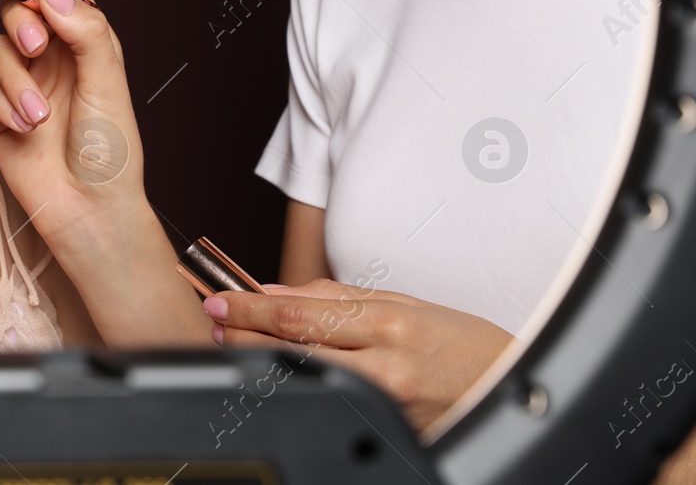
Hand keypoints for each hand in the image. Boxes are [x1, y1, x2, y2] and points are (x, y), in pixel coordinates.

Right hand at [0, 0, 142, 258]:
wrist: (87, 210)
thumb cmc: (110, 153)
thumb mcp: (107, 83)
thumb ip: (85, 30)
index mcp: (84, 41)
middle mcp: (53, 56)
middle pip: (17, 7)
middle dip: (20, 23)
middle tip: (35, 49)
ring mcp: (23, 81)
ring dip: (16, 81)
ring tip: (40, 117)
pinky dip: (3, 106)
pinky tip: (26, 130)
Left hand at [206, 279, 514, 431]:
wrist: (508, 388)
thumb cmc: (463, 345)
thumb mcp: (404, 304)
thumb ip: (338, 298)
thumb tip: (278, 292)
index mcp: (389, 324)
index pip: (300, 312)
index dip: (251, 307)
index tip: (220, 301)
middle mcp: (385, 367)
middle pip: (293, 348)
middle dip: (244, 334)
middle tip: (215, 322)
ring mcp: (384, 406)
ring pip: (304, 379)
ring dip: (261, 362)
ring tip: (236, 345)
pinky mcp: (385, 432)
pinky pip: (330, 404)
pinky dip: (299, 387)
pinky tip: (280, 376)